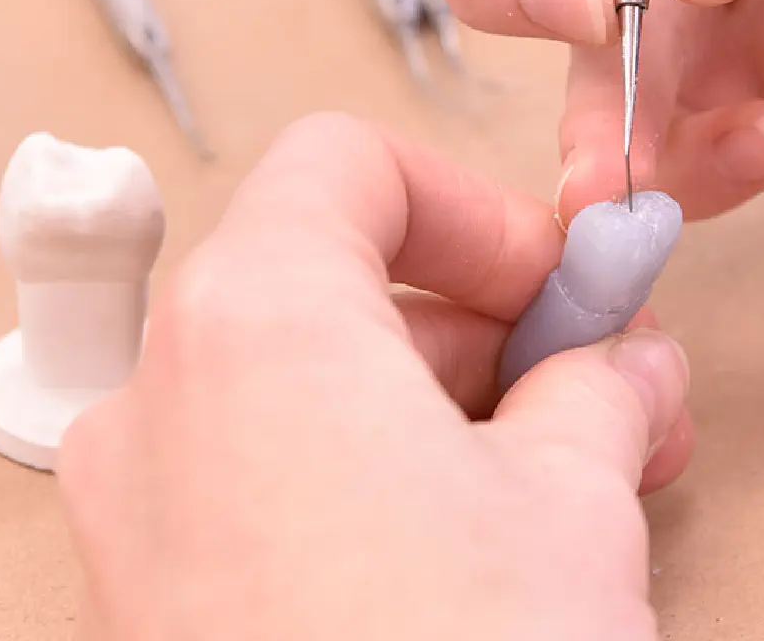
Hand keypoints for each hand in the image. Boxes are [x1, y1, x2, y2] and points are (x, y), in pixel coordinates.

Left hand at [56, 113, 694, 639]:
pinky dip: (368, 488)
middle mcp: (165, 406)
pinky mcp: (158, 610)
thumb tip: (620, 366)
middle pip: (327, 283)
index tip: (558, 277)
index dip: (476, 207)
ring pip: (300, 396)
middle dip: (480, 325)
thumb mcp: (574, 497)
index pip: (348, 168)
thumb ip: (600, 389)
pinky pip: (264, 494)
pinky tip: (476, 552)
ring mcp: (142, 518)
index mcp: (255, 323)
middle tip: (592, 377)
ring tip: (563, 478)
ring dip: (439, 412)